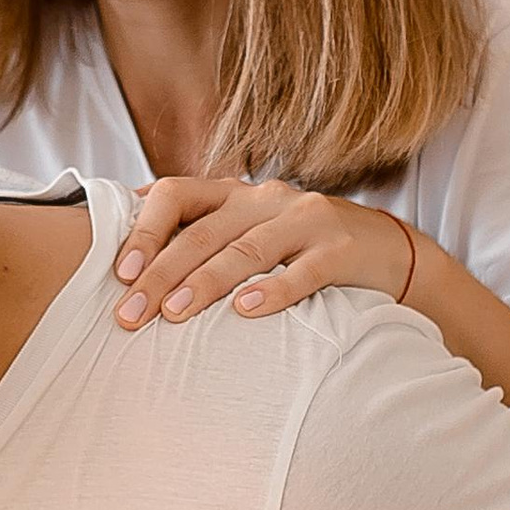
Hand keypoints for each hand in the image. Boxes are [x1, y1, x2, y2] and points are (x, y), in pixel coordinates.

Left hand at [112, 176, 417, 328]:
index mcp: (235, 194)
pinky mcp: (341, 249)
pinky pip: (304, 272)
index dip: (144, 230)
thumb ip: (201, 239)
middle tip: (130, 315)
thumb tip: (129, 265)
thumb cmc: (304, 251)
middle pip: (202, 233)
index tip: (118, 274)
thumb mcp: (251, 234)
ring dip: (206, 283)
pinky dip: (274, 291)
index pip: (176, 195)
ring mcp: (306, 220)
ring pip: (246, 250)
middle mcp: (266, 199)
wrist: (390, 254)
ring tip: (174, 314)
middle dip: (160, 274)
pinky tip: (246, 311)